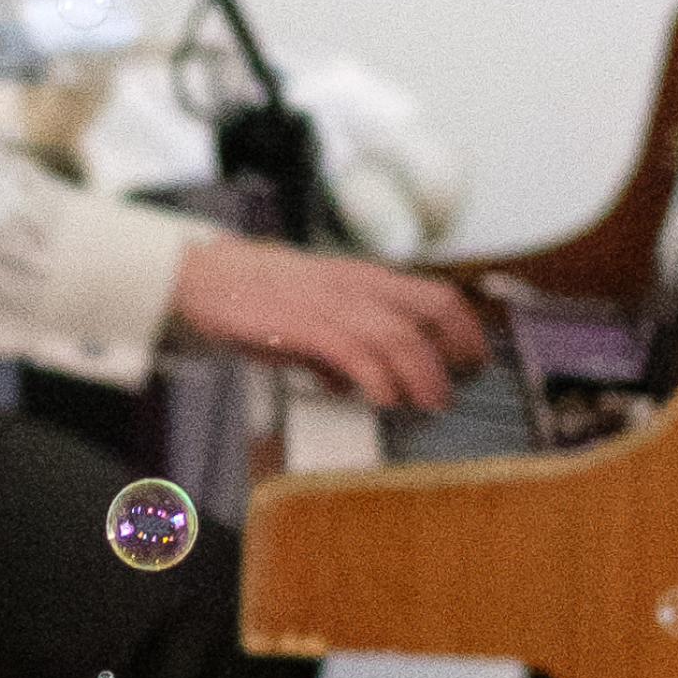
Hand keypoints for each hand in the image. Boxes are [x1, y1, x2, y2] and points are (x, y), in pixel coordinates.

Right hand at [167, 231, 489, 410]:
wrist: (205, 275)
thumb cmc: (252, 294)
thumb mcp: (304, 318)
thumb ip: (330, 348)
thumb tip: (346, 383)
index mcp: (363, 279)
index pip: (434, 294)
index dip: (463, 328)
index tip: (473, 358)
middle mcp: (358, 285)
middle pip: (433, 308)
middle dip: (457, 347)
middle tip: (460, 383)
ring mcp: (334, 303)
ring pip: (400, 336)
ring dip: (423, 374)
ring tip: (430, 402)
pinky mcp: (307, 324)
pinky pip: (357, 352)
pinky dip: (378, 379)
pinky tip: (384, 399)